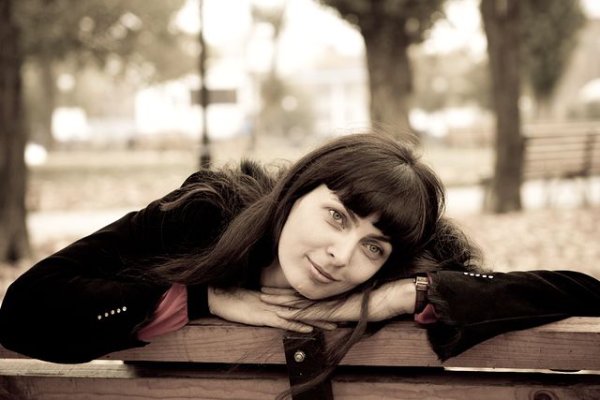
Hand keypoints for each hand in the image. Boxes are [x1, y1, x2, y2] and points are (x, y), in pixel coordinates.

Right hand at [207, 286, 335, 332]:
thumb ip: (270, 301)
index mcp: (278, 298)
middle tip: (343, 316)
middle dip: (324, 312)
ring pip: (299, 315)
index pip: (302, 301)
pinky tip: (309, 329)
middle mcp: (279, 302)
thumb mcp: (256, 300)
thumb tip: (281, 304)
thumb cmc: (236, 298)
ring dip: (317, 320)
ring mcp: (273, 309)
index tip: (334, 306)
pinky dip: (297, 325)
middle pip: (306, 308)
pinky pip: (284, 322)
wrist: (220, 295)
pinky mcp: (265, 316)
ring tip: (334, 325)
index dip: (318, 304)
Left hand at [261, 279, 415, 322]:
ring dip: (280, 301)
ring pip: (297, 302)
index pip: (300, 293)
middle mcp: (322, 298)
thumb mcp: (347, 304)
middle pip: (294, 295)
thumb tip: (328, 313)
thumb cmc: (367, 300)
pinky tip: (282, 312)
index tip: (271, 288)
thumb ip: (335, 307)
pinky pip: (308, 312)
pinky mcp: (328, 310)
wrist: (381, 299)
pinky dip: (294, 312)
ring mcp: (325, 303)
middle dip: (277, 294)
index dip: (284, 291)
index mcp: (324, 295)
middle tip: (260, 291)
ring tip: (264, 298)